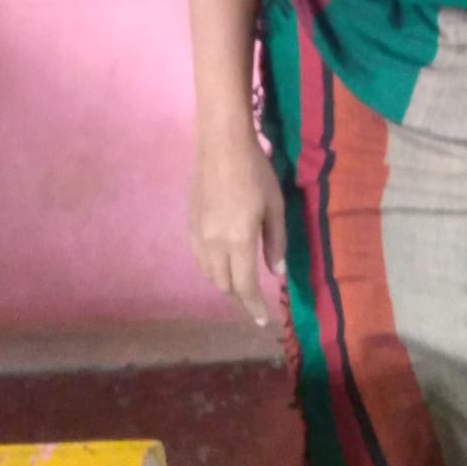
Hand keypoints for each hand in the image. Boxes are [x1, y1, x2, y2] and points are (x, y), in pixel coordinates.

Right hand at [189, 124, 286, 324]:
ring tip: (240, 281)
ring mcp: (198, 235)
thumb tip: (276, 272)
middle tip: (255, 297)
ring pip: (209, 274)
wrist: (221, 145)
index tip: (263, 320)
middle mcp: (214, 245)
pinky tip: (222, 261)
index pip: (245, 286)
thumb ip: (275, 241)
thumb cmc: (255, 172)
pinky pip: (199, 259)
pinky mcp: (190, 225)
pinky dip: (211, 268)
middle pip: (224, 284)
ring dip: (225, 283)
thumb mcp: (274, 206)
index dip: (254, 307)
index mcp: (238, 241)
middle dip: (240, 296)